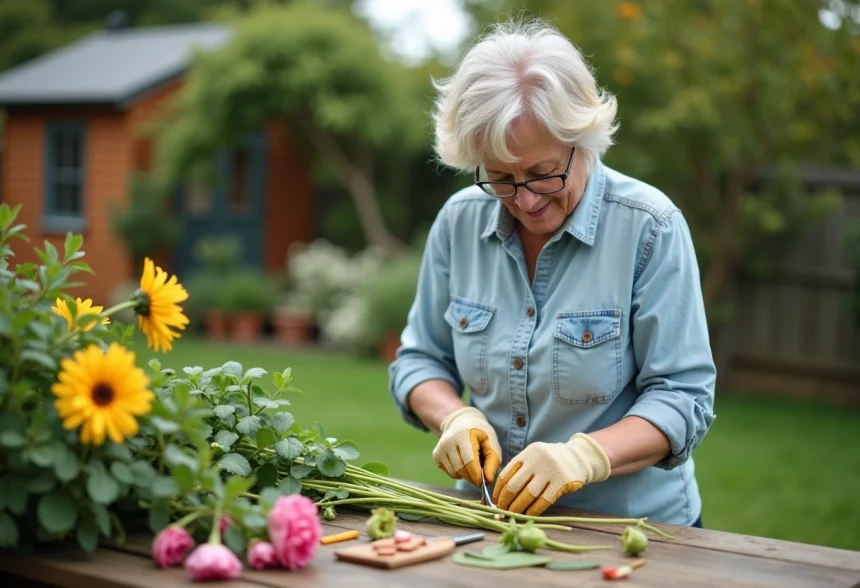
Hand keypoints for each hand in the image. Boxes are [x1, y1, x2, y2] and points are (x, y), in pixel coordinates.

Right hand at [432, 407, 501, 486]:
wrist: (463, 423)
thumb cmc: (480, 435)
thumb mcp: (492, 444)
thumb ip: (492, 463)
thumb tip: (488, 481)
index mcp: (463, 434)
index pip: (469, 460)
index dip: (477, 474)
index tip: (484, 482)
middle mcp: (448, 441)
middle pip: (460, 468)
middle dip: (472, 477)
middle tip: (480, 478)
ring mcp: (440, 448)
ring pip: (454, 473)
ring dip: (466, 476)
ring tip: (472, 466)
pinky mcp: (436, 455)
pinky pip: (449, 473)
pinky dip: (458, 473)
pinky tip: (463, 463)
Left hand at [492, 433, 610, 515]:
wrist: (579, 457)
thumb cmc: (551, 461)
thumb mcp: (535, 457)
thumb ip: (520, 470)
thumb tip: (501, 494)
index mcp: (527, 453)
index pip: (506, 474)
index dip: (498, 490)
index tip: (495, 501)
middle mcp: (537, 460)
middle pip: (514, 485)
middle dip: (505, 500)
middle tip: (502, 510)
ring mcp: (550, 470)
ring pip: (528, 494)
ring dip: (517, 507)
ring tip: (513, 514)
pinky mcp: (562, 482)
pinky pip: (543, 500)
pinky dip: (533, 510)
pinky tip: (528, 514)